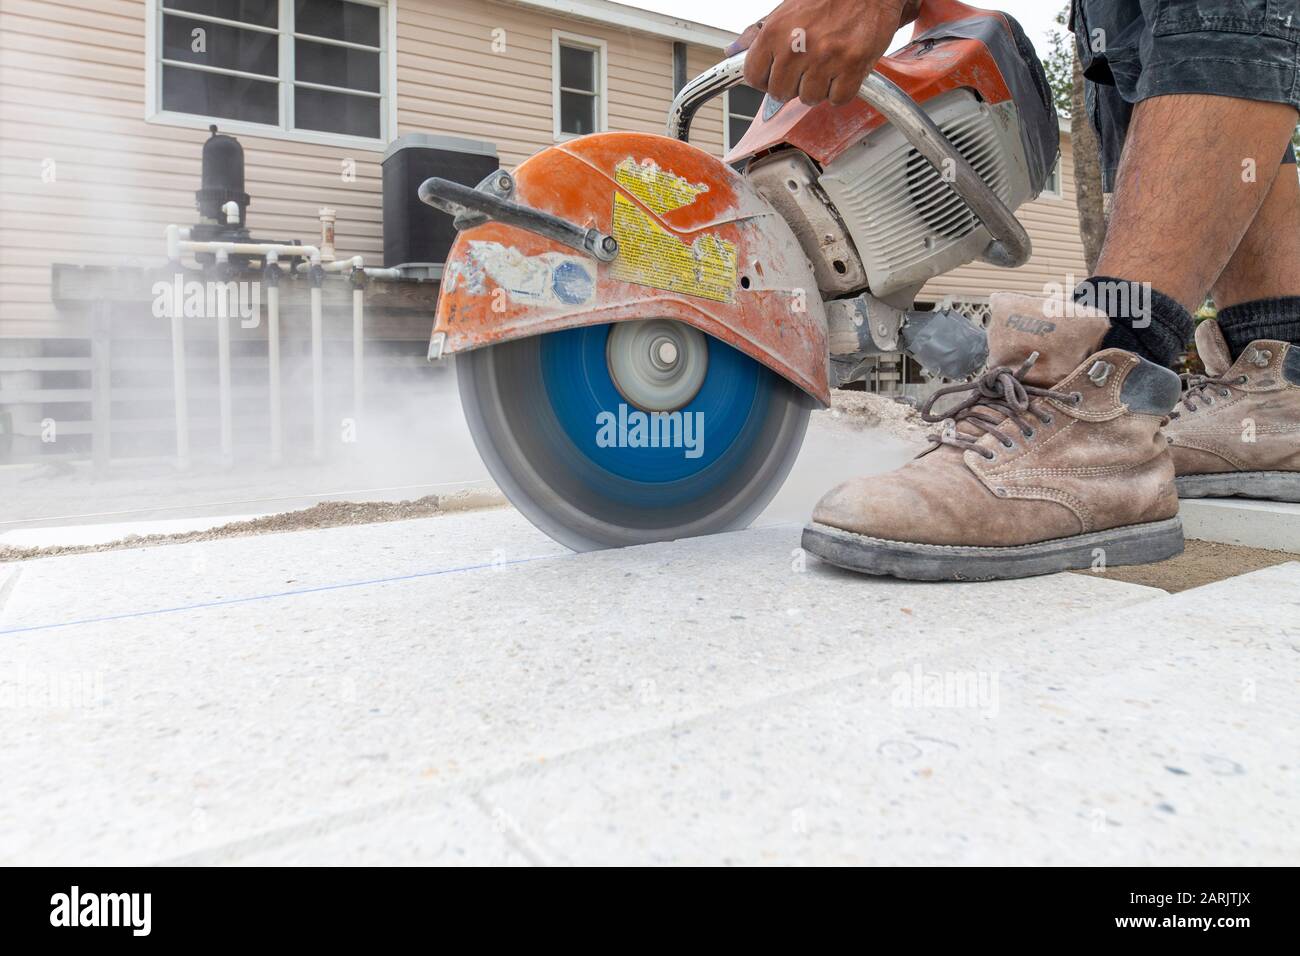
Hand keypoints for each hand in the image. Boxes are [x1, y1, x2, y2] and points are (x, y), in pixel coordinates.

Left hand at [733, 0, 921, 106]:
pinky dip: (840, 91)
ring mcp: (825, 58)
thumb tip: (733, 51)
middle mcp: (796, 46)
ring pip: (809, 98)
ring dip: (818, 88)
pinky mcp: (851, 66)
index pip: (753, 78)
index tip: (775, 74)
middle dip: (792, 85)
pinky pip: (837, 99)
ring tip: (826, 65)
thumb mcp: (785, 11)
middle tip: (806, 68)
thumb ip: (757, 34)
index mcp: (775, 32)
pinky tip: (842, 72)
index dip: (765, 80)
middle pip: (780, 94)